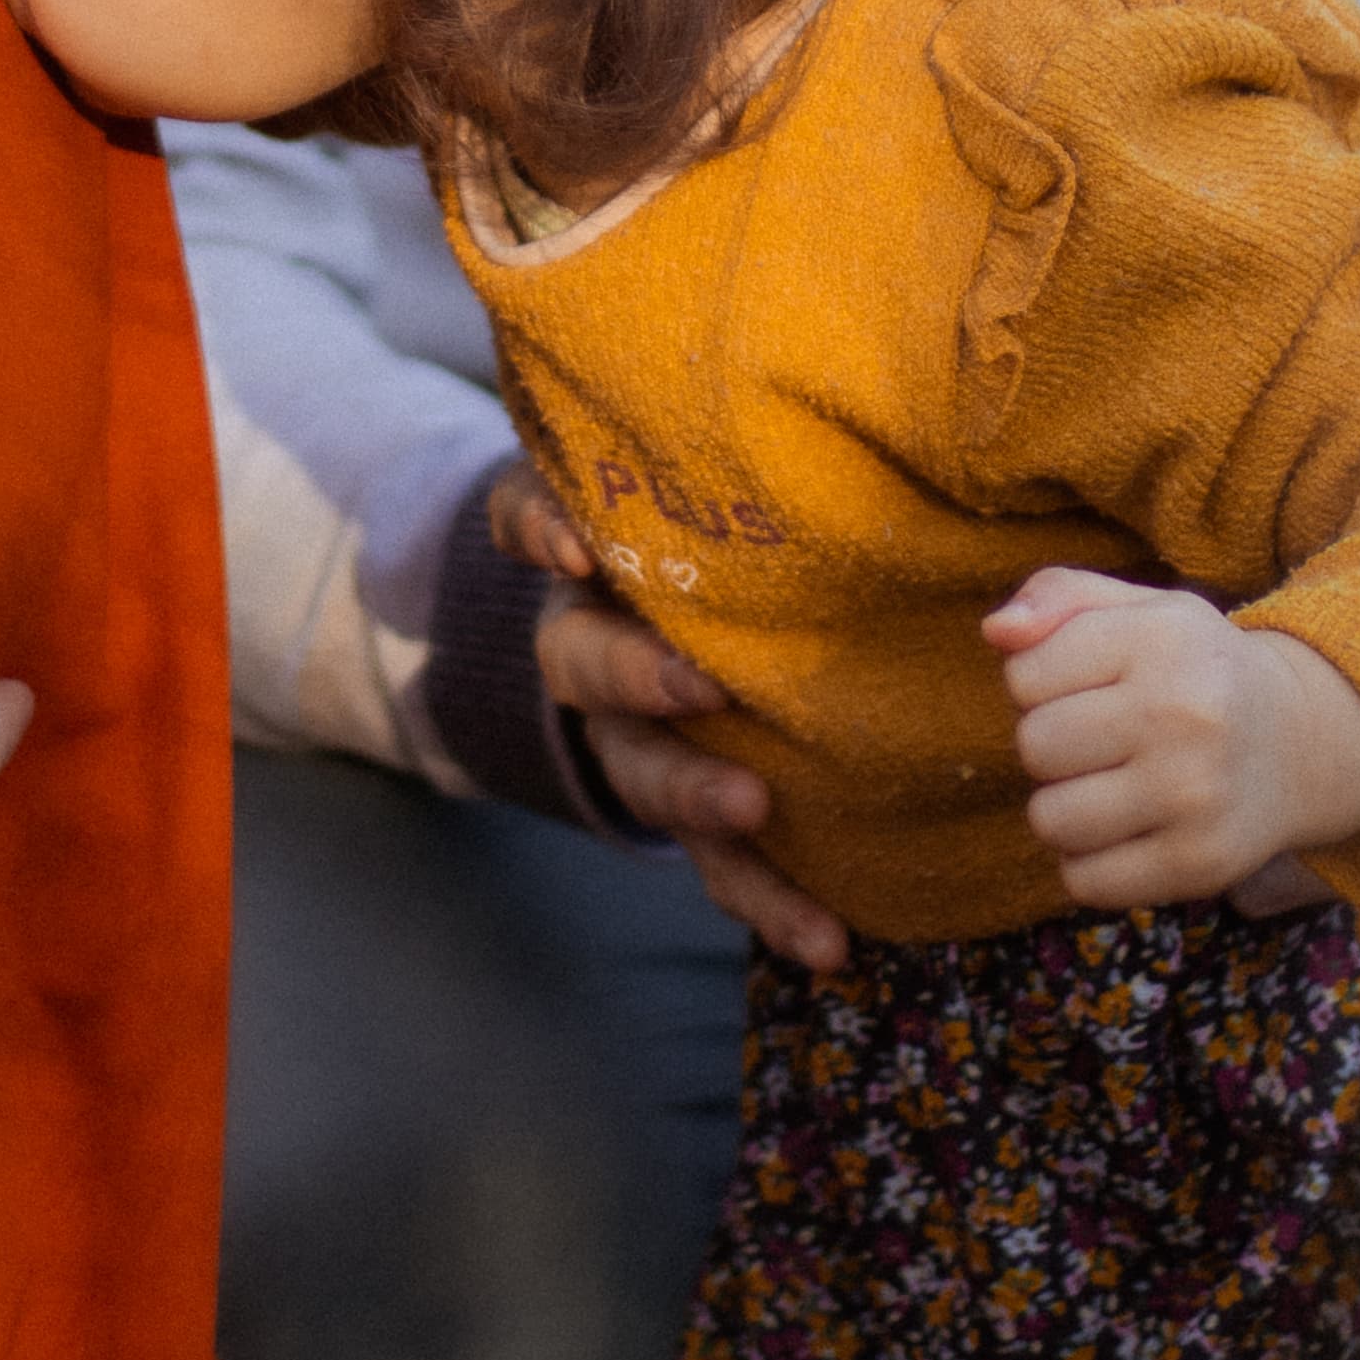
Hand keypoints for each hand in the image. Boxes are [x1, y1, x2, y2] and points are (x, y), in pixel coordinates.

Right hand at [486, 457, 852, 975]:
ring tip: (756, 817)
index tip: (575, 546)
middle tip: (701, 688)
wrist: (696, 624)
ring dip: (699, 807)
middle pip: (585, 668)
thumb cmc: (712, 533)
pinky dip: (769, 906)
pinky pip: (719, 867)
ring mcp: (639, 741)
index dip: (541, 532)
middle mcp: (598, 652)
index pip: (531, 525)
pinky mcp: (694, 812)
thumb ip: (688, 457)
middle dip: (638, 682)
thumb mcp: (681, 486)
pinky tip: (828, 944)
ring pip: (645, 778)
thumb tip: (766, 414)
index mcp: (592, 558)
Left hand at [988, 566, 1359, 907]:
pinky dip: (1088, 862)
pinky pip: (1085, 882)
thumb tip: (995, 631)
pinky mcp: (1199, 866)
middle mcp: (1183, 716)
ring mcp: (1195, 797)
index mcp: (1161, 639)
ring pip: (1051, 820)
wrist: (1298, 742)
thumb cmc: (1193, 668)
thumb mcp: (1140, 609)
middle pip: (1035, 748)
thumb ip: (1058, 598)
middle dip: (1050, 745)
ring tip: (1108, 784)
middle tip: (1099, 739)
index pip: (1024, 675)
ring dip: (1063, 807)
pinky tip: (1125, 830)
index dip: (1039, 682)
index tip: (1087, 685)